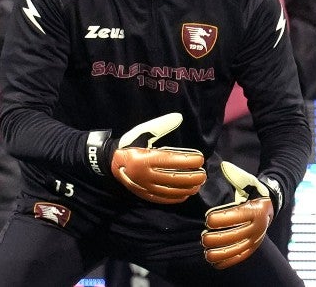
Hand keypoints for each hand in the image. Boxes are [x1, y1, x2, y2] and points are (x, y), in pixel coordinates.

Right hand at [89, 113, 206, 203]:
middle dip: (191, 177)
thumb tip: (179, 117)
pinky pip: (162, 199)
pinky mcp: (144, 194)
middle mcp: (144, 174)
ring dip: (186, 189)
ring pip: (169, 190)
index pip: (170, 161)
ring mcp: (144, 187)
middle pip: (172, 178)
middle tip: (203, 174)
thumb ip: (161, 125)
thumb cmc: (131, 144)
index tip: (200, 159)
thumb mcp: (143, 131)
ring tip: (198, 185)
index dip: (187, 161)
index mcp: (144, 158)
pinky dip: (176, 198)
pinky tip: (186, 194)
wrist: (112, 162)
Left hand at [201, 161, 275, 269]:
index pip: (237, 216)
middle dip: (217, 238)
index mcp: (255, 209)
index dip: (222, 219)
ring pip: (237, 249)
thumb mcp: (246, 181)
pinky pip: (241, 256)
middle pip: (236, 235)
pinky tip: (214, 262)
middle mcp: (258, 226)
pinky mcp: (254, 246)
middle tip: (203, 237)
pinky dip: (228, 261)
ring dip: (221, 252)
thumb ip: (234, 176)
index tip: (207, 219)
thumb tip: (221, 167)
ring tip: (206, 252)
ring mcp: (257, 238)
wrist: (271, 203)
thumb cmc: (253, 190)